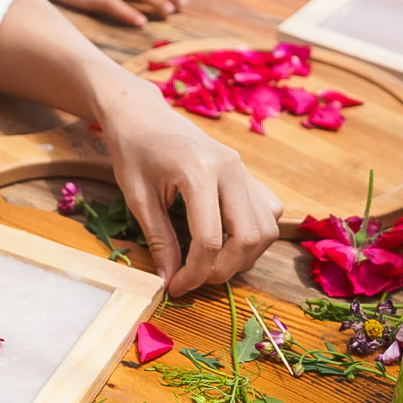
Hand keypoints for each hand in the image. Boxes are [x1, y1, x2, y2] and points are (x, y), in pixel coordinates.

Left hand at [95, 73, 281, 295]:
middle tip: (194, 279)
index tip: (176, 287)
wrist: (144, 116)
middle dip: (223, 270)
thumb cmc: (134, 151)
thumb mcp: (138, 198)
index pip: (209, 239)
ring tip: (209, 264)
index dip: (194, 273)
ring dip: (243, 256)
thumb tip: (171, 281)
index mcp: (198, 171)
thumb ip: (159, 241)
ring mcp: (244, 169)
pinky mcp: (249, 173)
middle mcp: (231, 168)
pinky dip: (254, 236)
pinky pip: (268, 213)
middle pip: (248, 238)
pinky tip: (226, 240)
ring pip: (266, 229)